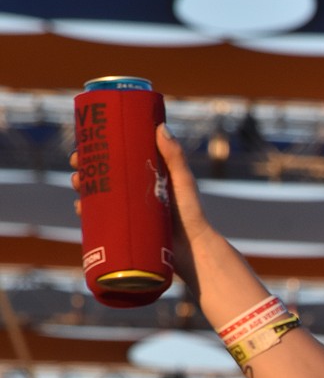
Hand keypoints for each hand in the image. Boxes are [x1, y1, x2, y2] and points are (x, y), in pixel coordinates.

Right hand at [71, 124, 218, 284]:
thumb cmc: (192, 213)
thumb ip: (175, 157)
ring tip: (78, 186)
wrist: (193, 251)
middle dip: (84, 170)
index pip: (118, 157)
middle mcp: (136, 191)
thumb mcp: (182, 181)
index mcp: (147, 175)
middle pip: (103, 175)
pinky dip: (87, 212)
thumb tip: (160, 126)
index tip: (83, 145)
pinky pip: (101, 219)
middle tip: (76, 168)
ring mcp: (130, 210)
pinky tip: (79, 209)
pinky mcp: (126, 228)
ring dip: (81, 188)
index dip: (97, 150)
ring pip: (98, 196)